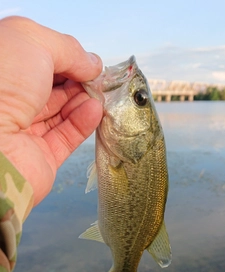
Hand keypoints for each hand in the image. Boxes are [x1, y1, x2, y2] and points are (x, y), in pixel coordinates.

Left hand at [0, 16, 102, 205]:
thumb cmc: (2, 87)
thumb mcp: (35, 44)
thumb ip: (67, 50)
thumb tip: (91, 63)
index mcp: (3, 71)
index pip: (37, 60)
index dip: (64, 58)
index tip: (86, 60)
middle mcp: (9, 100)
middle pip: (50, 88)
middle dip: (77, 81)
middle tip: (96, 78)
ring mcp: (23, 130)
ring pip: (59, 113)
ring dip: (82, 101)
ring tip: (98, 94)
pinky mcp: (40, 156)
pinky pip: (65, 138)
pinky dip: (82, 123)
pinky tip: (94, 111)